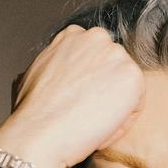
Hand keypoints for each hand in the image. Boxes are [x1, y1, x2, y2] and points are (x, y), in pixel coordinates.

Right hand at [0, 25, 145, 167]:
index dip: (89, 88)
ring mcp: (116, 55)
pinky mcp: (132, 76)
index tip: (80, 106)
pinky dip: (121, 124)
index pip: (96, 61)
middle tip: (87, 120)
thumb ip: (53, 65)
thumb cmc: (31, 112)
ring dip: (114, 112)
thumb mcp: (34, 73)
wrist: (40, 131)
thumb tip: (56, 72)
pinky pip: (136, 106)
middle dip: (105, 96)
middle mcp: (96, 38)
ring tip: (90, 128)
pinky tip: (100, 132)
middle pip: (114, 73)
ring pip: (126, 90)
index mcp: (73, 35)